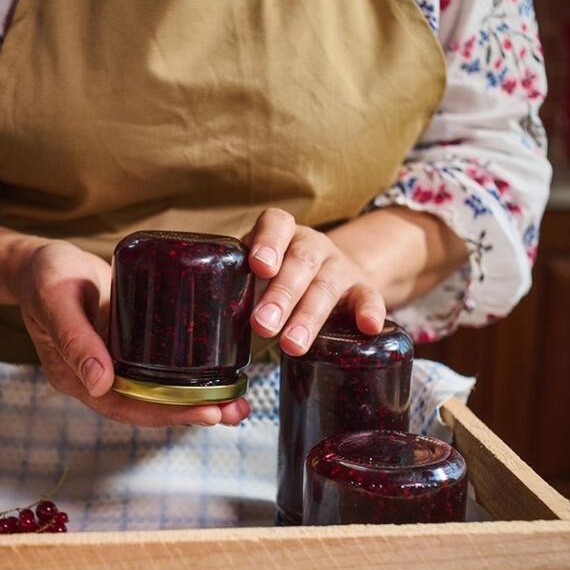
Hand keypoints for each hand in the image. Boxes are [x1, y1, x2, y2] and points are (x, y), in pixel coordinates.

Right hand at [13, 241, 250, 426]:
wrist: (42, 261)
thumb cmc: (44, 276)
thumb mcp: (56, 299)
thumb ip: (75, 338)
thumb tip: (100, 383)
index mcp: (77, 377)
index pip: (127, 406)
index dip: (167, 412)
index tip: (206, 412)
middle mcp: (99, 377)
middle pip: (149, 406)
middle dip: (193, 411)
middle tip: (234, 410)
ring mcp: (116, 362)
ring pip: (160, 390)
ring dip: (198, 398)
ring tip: (236, 400)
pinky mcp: (131, 345)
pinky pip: (162, 367)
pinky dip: (189, 373)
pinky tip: (218, 372)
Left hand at [245, 209, 385, 355]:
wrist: (328, 277)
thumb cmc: (276, 279)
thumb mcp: (254, 275)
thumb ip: (233, 287)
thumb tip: (199, 324)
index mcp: (281, 234)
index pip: (276, 224)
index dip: (268, 242)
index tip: (259, 265)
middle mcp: (311, 245)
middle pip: (300, 262)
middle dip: (281, 295)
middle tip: (262, 325)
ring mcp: (338, 266)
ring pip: (326, 285)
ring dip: (309, 316)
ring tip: (292, 345)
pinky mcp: (361, 288)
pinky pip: (369, 296)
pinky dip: (370, 311)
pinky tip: (368, 327)